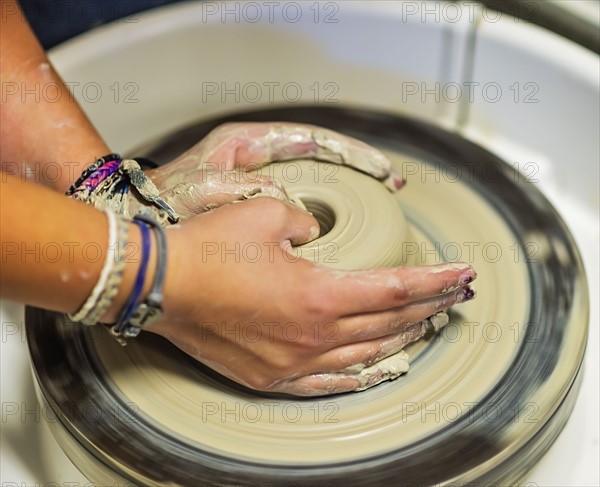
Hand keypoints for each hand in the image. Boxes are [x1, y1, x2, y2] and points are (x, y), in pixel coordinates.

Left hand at [140, 122, 404, 218]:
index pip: (313, 140)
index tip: (382, 170)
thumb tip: (294, 210)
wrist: (137, 226)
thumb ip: (247, 192)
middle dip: (359, 170)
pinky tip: (340, 240)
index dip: (352, 154)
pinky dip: (324, 223)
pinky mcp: (258, 214)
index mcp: (248, 145)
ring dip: (348, 198)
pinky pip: (301, 216)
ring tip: (378, 208)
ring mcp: (260, 188)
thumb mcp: (204, 189)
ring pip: (316, 186)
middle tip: (392, 186)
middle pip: (323, 159)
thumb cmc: (164, 201)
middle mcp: (259, 162)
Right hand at [149, 197, 475, 395]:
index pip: (394, 289)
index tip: (463, 274)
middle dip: (428, 306)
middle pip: (387, 322)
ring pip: (364, 354)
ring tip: (426, 323)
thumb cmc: (208, 248)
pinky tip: (377, 366)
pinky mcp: (270, 376)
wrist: (159, 283)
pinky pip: (327, 381)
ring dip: (400, 337)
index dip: (434, 281)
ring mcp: (291, 362)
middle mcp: (311, 336)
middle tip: (455, 294)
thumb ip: (305, 224)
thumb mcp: (266, 214)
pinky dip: (359, 372)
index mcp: (317, 295)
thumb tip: (313, 235)